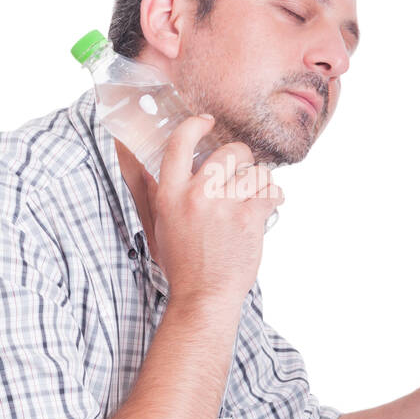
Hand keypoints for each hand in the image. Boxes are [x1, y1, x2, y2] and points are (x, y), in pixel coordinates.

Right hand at [152, 115, 282, 307]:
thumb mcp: (160, 225)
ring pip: (255, 172)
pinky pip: (270, 191)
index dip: (195, 125)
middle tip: (243, 172)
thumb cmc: (183, 265)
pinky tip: (270, 202)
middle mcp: (196, 195)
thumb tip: (145, 168)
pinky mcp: (249, 219)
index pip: (179, 143)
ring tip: (256, 194)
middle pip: (229, 152)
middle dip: (241, 158)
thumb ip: (157, 195)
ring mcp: (224, 206)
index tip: (208, 121)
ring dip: (260, 180)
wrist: (203, 297)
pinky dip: (274, 195)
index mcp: (170, 195)